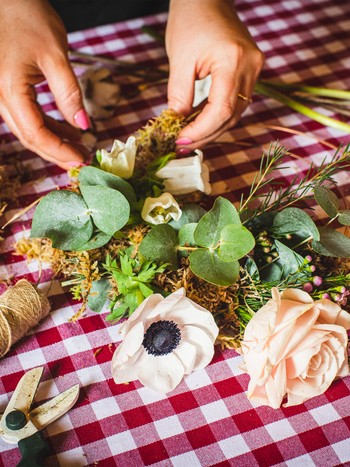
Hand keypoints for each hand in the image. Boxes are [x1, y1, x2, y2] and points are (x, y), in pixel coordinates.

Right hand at [0, 0, 89, 168]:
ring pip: (28, 128)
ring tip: (80, 147)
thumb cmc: (27, 17)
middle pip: (30, 137)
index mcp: (9, 89)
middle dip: (57, 152)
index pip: (36, 134)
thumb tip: (85, 125)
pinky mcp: (9, 88)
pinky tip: (68, 130)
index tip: (81, 160)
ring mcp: (2, 93)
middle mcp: (0, 96)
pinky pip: (28, 115)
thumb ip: (69, 93)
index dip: (59, 151)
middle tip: (83, 160)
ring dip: (54, 141)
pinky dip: (48, 126)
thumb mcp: (55, 55)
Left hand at [166, 0, 263, 148]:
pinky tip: (200, 123)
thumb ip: (179, 94)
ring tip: (188, 137)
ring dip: (211, 129)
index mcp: (234, 60)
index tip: (180, 141)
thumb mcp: (179, 59)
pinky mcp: (251, 72)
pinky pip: (236, 103)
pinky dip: (217, 116)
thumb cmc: (190, 20)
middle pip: (231, 116)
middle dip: (205, 134)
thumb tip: (177, 124)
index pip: (221, 110)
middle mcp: (251, 67)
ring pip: (235, 113)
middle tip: (181, 145)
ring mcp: (255, 70)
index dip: (201, 131)